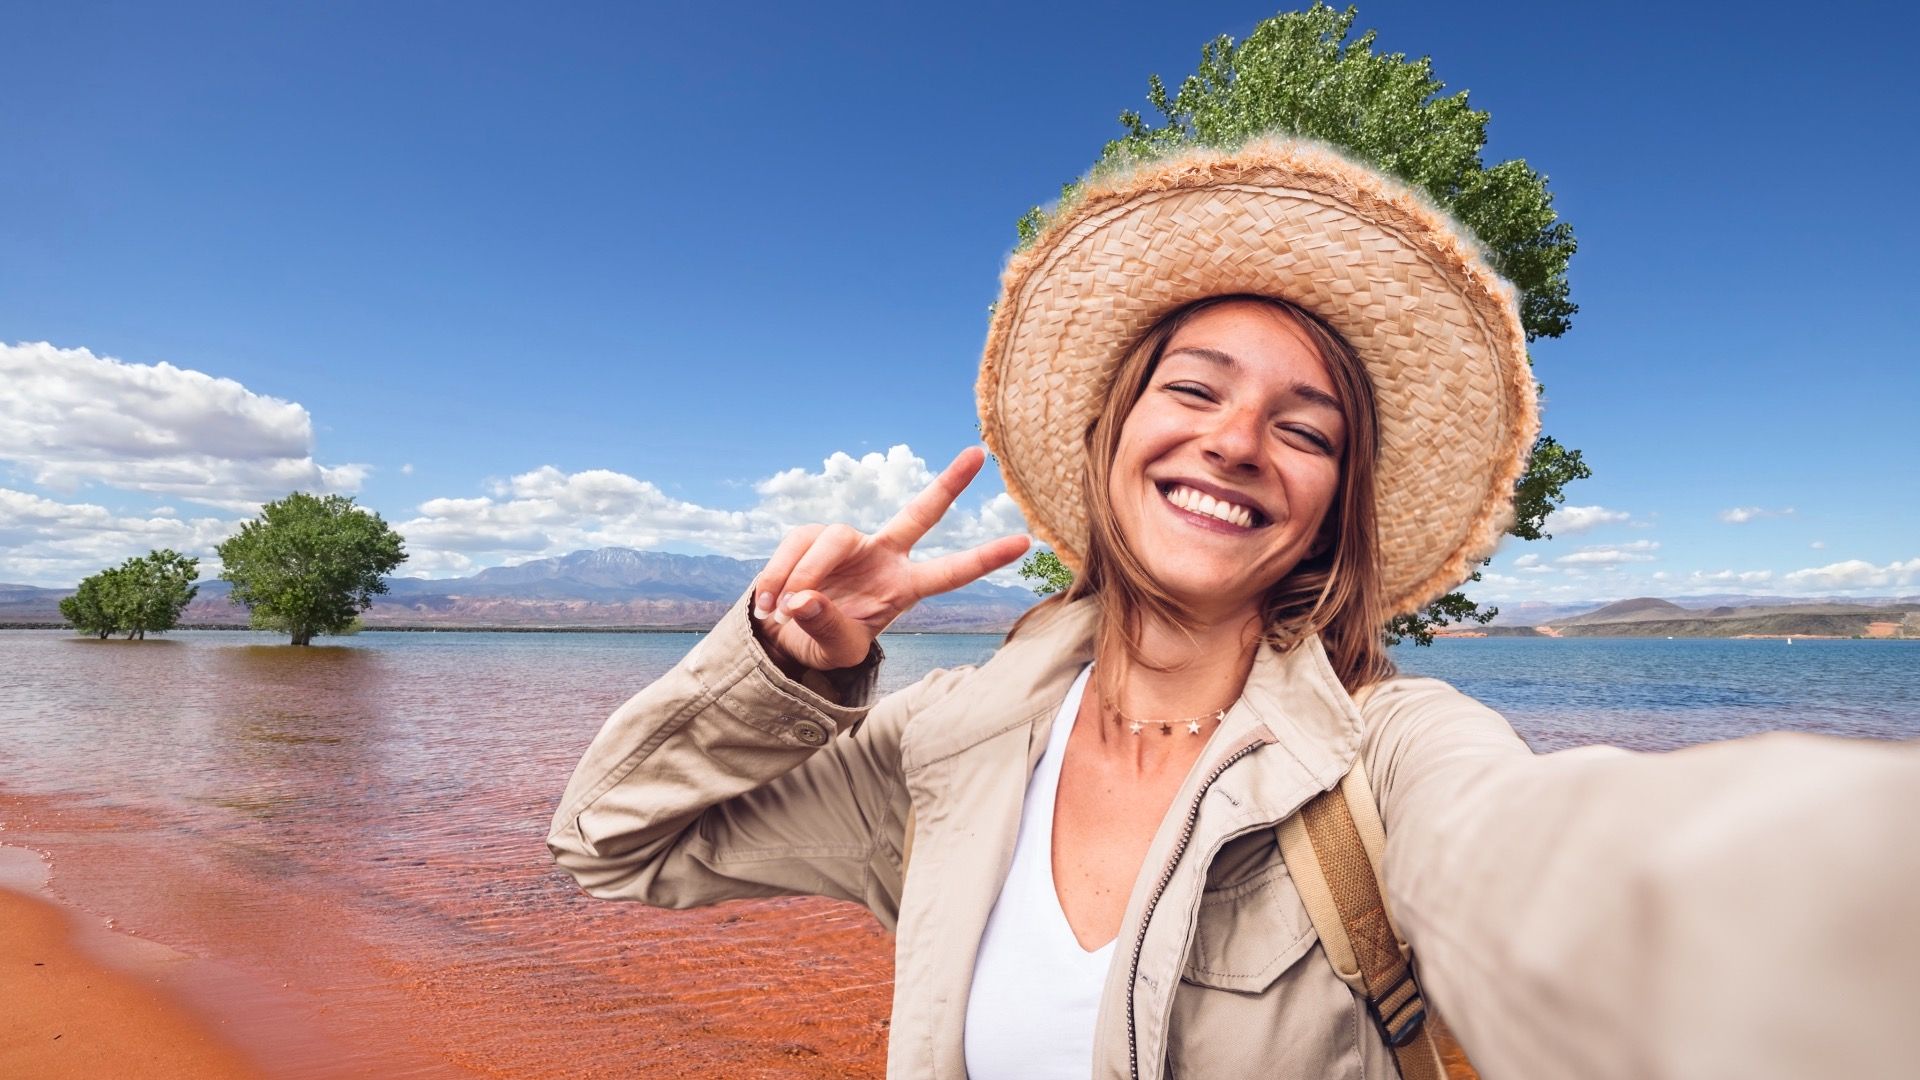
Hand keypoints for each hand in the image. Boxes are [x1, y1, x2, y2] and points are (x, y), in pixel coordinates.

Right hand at [751, 447, 1030, 671]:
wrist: (784, 638)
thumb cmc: (822, 644)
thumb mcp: (833, 651)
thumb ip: (826, 627)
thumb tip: (804, 599)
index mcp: (902, 588)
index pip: (950, 572)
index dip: (984, 558)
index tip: (1024, 543)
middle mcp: (883, 556)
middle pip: (920, 514)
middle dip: (948, 484)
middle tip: (979, 454)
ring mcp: (849, 542)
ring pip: (832, 539)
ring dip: (805, 575)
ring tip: (783, 611)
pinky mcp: (811, 535)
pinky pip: (795, 545)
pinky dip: (777, 576)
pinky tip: (768, 605)